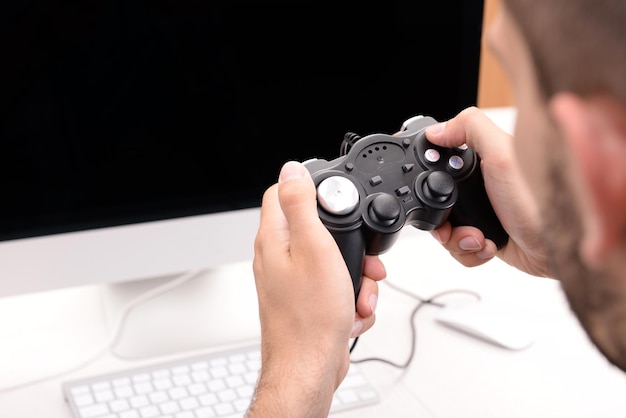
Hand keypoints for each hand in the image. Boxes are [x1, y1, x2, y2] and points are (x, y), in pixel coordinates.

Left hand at [249, 161, 385, 416]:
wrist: (309, 368)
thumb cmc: (310, 317)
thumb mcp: (314, 248)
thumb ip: (301, 205)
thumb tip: (291, 169)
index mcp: (274, 238)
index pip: (282, 193)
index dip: (309, 186)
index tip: (333, 195)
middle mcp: (278, 257)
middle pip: (317, 228)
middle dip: (348, 244)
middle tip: (362, 260)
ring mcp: (292, 281)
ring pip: (332, 261)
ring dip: (355, 276)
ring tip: (358, 293)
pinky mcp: (307, 301)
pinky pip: (335, 287)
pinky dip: (350, 297)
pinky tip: (351, 312)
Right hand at [425, 107, 549, 276]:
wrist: (559, 249)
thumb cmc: (540, 202)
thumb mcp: (502, 154)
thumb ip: (470, 129)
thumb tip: (437, 130)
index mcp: (485, 160)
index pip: (442, 163)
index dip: (432, 177)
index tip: (435, 191)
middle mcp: (484, 186)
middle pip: (438, 200)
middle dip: (443, 218)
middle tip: (456, 222)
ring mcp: (484, 212)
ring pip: (446, 228)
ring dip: (458, 238)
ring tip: (478, 237)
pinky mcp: (488, 236)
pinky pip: (460, 248)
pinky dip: (469, 251)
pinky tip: (487, 245)